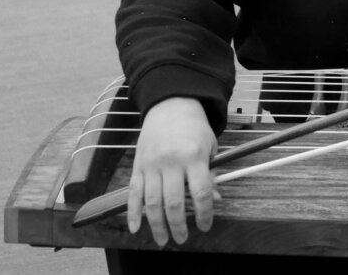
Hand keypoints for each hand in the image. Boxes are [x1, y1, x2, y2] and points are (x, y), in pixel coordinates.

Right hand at [127, 96, 218, 244]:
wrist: (171, 107)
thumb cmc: (194, 129)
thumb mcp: (210, 147)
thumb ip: (210, 173)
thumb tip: (214, 199)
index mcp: (194, 156)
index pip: (200, 191)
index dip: (204, 213)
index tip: (205, 226)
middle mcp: (171, 162)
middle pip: (173, 201)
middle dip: (178, 225)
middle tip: (182, 239)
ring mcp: (151, 165)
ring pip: (152, 201)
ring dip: (156, 224)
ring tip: (163, 239)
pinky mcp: (138, 166)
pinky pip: (133, 193)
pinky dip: (133, 212)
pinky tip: (135, 227)